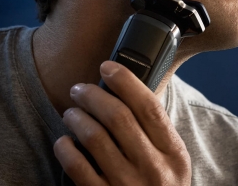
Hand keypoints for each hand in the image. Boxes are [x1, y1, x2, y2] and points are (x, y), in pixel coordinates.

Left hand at [54, 61, 191, 185]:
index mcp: (174, 154)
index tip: (107, 67)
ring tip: (70, 113)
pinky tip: (63, 141)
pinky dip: (65, 148)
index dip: (125, 81)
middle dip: (93, 95)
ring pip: (94, 137)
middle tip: (80, 89)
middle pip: (118, 117)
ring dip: (76, 118)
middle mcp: (154, 170)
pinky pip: (77, 167)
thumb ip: (155, 134)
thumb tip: (125, 91)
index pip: (149, 106)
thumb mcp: (170, 163)